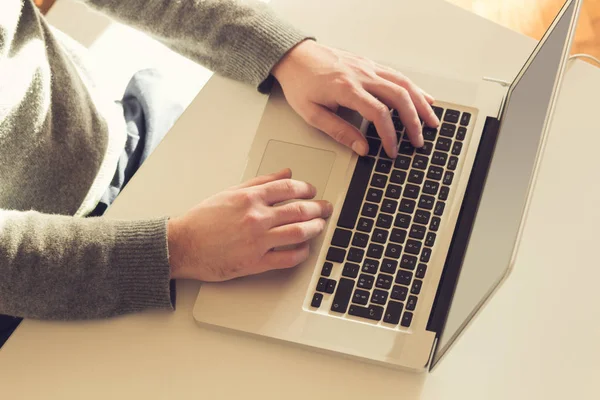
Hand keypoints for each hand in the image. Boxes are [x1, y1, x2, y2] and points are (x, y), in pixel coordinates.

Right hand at [167, 169, 331, 280]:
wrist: (183, 245)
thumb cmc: (202, 220)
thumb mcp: (230, 192)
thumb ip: (260, 182)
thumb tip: (285, 173)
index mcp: (250, 198)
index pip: (289, 188)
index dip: (306, 188)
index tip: (312, 191)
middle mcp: (257, 217)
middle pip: (300, 210)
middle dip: (319, 208)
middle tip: (326, 208)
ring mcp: (258, 241)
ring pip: (299, 232)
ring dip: (315, 228)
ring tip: (320, 226)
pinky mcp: (255, 262)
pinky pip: (287, 258)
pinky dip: (301, 253)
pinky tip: (304, 249)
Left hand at [272, 40, 439, 157]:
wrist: (294, 56)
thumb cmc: (299, 83)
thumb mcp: (312, 113)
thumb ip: (338, 132)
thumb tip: (362, 149)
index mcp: (346, 88)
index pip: (378, 113)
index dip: (390, 134)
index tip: (393, 150)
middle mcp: (361, 74)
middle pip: (399, 96)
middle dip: (413, 121)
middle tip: (419, 141)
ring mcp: (367, 67)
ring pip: (403, 83)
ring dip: (421, 103)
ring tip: (432, 121)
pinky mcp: (369, 64)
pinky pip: (397, 76)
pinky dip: (413, 88)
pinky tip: (423, 98)